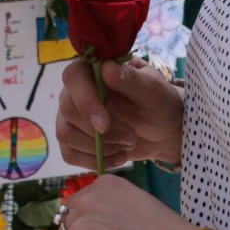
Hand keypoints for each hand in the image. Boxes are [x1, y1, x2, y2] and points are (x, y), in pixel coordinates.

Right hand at [57, 57, 185, 169]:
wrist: (163, 131)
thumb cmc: (159, 104)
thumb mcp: (153, 90)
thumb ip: (131, 79)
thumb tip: (106, 68)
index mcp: (94, 71)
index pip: (73, 77)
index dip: (85, 101)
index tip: (104, 125)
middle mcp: (77, 91)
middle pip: (68, 111)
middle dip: (103, 133)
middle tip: (131, 137)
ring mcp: (72, 117)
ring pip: (66, 134)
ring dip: (100, 148)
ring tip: (128, 145)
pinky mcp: (73, 140)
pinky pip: (69, 154)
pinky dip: (95, 161)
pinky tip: (118, 156)